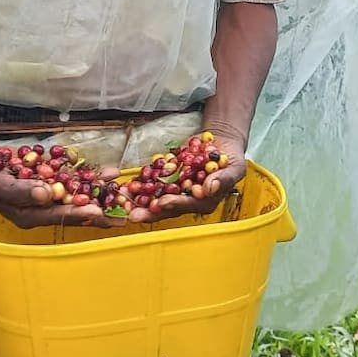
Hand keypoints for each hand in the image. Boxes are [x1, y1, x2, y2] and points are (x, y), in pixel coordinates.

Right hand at [0, 130, 125, 229]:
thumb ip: (22, 192)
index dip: (79, 214)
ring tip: (122, 190)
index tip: (98, 211)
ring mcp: (50, 195)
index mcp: (30, 216)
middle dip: (99, 210)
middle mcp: (43, 209)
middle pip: (75, 211)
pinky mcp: (53, 181)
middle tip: (123, 214)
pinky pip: (75, 180)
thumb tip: (45, 196)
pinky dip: (90, 176)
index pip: (58, 217)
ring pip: (80, 195)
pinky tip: (108, 172)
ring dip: (100, 191)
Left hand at [127, 125, 248, 223]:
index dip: (175, 204)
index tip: (162, 202)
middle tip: (133, 214)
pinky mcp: (167, 179)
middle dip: (149, 211)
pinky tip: (125, 186)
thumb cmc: (231, 159)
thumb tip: (210, 188)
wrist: (221, 143)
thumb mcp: (234, 167)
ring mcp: (176, 190)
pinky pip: (151, 182)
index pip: (189, 205)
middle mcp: (188, 200)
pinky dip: (139, 184)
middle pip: (168, 208)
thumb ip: (223, 179)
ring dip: (138, 200)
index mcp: (205, 202)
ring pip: (155, 197)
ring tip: (123, 201)